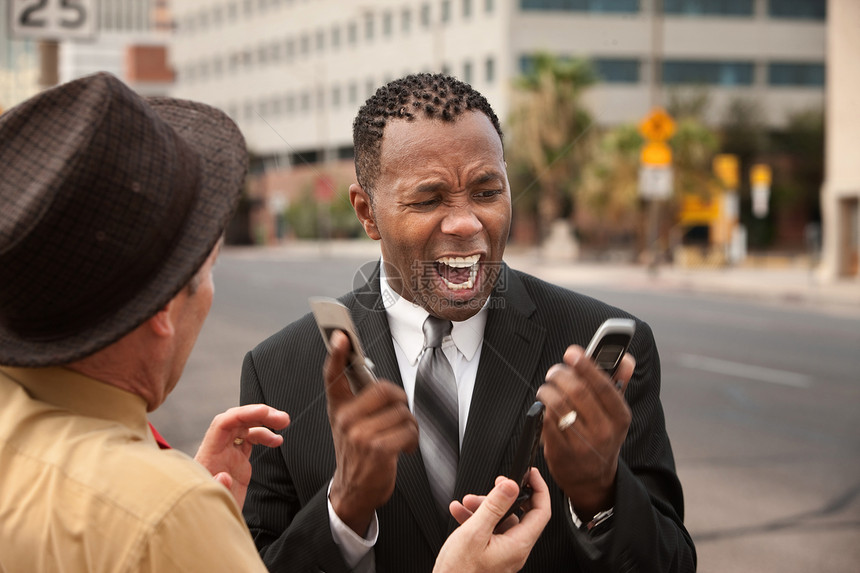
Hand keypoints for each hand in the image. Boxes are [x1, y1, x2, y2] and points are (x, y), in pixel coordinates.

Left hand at [194, 404, 289, 508]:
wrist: (205, 524)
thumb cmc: (204, 514)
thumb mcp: (211, 504)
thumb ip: (217, 489)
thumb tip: (224, 476)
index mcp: (209, 456)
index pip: (223, 424)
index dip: (244, 414)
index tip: (265, 413)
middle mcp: (217, 450)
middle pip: (236, 421)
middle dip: (259, 414)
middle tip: (282, 418)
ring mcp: (227, 454)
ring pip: (245, 427)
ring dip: (264, 421)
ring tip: (284, 422)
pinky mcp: (236, 461)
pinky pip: (249, 439)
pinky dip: (265, 435)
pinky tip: (277, 440)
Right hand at [326, 330, 418, 535]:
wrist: (353, 491)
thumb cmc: (358, 455)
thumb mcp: (349, 426)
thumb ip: (359, 403)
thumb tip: (379, 382)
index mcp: (338, 409)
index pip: (333, 376)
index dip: (337, 355)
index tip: (340, 336)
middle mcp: (345, 419)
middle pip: (383, 389)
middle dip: (399, 400)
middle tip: (399, 412)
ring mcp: (360, 434)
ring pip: (401, 412)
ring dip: (409, 425)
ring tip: (400, 437)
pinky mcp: (377, 448)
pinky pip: (408, 430)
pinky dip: (412, 439)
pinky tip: (404, 448)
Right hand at [434, 469, 550, 572]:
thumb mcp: (475, 533)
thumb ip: (494, 507)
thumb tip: (511, 485)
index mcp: (517, 545)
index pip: (541, 512)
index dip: (539, 489)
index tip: (531, 474)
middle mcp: (514, 551)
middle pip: (519, 514)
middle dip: (502, 497)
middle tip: (493, 484)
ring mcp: (503, 555)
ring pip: (501, 521)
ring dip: (484, 508)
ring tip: (466, 503)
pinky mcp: (492, 557)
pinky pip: (490, 532)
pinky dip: (477, 520)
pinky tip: (461, 514)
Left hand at [536, 345, 634, 517]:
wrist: (593, 480)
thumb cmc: (603, 437)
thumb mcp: (616, 415)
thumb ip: (619, 384)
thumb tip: (626, 358)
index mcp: (620, 417)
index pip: (604, 385)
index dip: (586, 365)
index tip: (572, 352)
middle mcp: (604, 431)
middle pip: (577, 391)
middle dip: (560, 375)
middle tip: (555, 371)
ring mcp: (582, 443)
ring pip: (558, 404)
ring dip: (547, 390)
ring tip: (547, 388)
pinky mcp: (561, 452)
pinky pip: (546, 421)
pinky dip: (542, 408)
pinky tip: (544, 406)